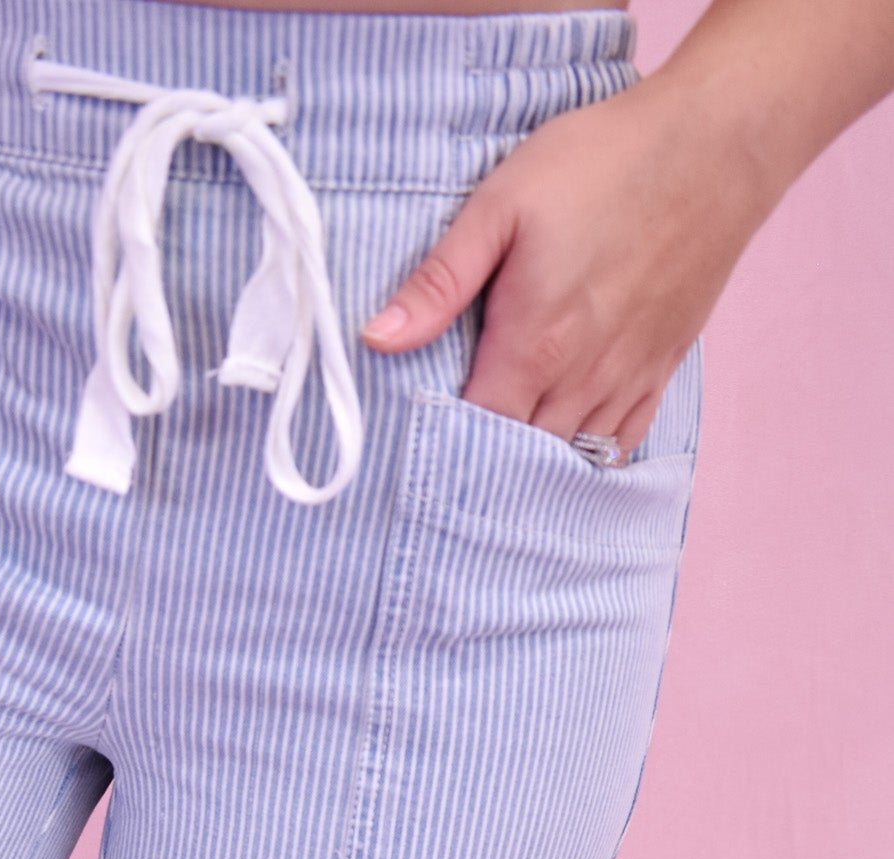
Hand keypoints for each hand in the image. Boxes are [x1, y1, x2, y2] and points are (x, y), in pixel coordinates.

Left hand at [359, 72, 776, 453]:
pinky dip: (588, 463)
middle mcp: (582, 378)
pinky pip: (620, 445)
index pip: (473, 433)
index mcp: (533, 345)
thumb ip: (439, 281)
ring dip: (532, 472)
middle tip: (444, 474)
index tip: (411, 451)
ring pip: (570, 461)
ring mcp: (626, 378)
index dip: (439, 449)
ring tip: (494, 480)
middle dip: (481, 470)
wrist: (717, 143)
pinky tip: (561, 463)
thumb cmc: (603, 163)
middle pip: (520, 459)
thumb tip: (377, 338)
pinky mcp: (661, 369)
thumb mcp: (501, 205)